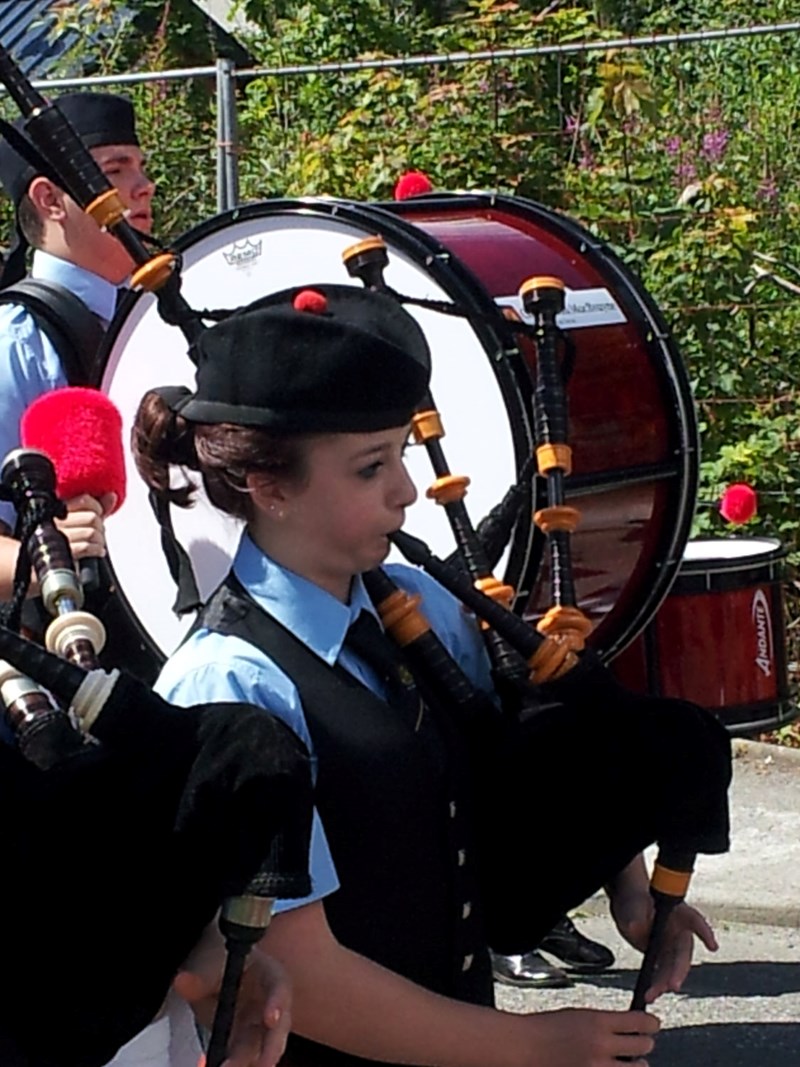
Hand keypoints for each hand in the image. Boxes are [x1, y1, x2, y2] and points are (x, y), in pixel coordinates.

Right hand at [54, 493, 115, 558]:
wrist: (53, 561)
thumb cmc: (70, 537)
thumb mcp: (83, 518)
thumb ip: (97, 506)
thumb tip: (112, 495)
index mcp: (58, 508)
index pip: (84, 500)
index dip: (97, 507)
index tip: (98, 513)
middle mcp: (56, 521)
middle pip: (92, 518)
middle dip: (100, 526)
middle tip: (98, 532)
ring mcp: (57, 537)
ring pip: (91, 533)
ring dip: (99, 540)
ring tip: (97, 542)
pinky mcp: (62, 553)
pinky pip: (86, 547)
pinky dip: (97, 550)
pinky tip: (98, 550)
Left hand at [173, 944, 291, 1066]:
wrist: (213, 976)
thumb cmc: (221, 965)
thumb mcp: (211, 965)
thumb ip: (200, 977)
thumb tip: (182, 980)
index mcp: (269, 976)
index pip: (279, 987)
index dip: (278, 1002)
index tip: (271, 1018)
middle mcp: (270, 1006)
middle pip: (277, 1028)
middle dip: (270, 1048)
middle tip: (262, 1064)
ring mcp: (259, 1029)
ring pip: (262, 1049)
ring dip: (250, 1062)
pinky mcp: (247, 1047)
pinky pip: (246, 1059)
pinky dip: (238, 1064)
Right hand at [521, 1007, 659, 1065]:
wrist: (524, 1047)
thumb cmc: (547, 1028)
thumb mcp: (579, 1016)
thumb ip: (604, 1023)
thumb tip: (629, 1028)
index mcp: (597, 1022)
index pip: (639, 1022)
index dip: (651, 1023)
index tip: (653, 1024)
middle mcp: (601, 1045)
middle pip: (644, 1046)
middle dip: (645, 1044)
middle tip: (642, 1043)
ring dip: (637, 1064)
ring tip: (631, 1061)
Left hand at [611, 888, 717, 1002]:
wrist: (627, 907)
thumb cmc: (634, 899)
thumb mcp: (632, 904)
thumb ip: (635, 915)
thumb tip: (635, 927)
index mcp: (679, 913)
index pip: (695, 921)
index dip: (705, 933)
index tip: (712, 946)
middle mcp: (680, 932)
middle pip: (682, 954)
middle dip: (679, 971)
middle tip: (673, 985)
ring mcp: (672, 946)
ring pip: (672, 968)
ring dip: (664, 983)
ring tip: (652, 994)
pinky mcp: (662, 958)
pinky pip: (662, 973)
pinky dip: (656, 984)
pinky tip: (648, 995)